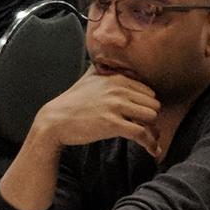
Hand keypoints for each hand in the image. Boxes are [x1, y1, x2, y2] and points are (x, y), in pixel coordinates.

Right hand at [31, 68, 161, 155]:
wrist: (55, 121)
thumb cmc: (71, 102)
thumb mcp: (88, 78)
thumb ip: (103, 68)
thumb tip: (106, 58)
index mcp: (117, 78)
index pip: (149, 92)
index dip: (148, 107)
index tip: (143, 119)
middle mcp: (119, 89)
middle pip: (154, 105)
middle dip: (151, 120)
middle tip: (147, 131)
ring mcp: (115, 106)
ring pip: (151, 117)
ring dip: (152, 131)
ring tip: (148, 140)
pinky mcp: (111, 124)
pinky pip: (141, 133)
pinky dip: (149, 143)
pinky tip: (152, 151)